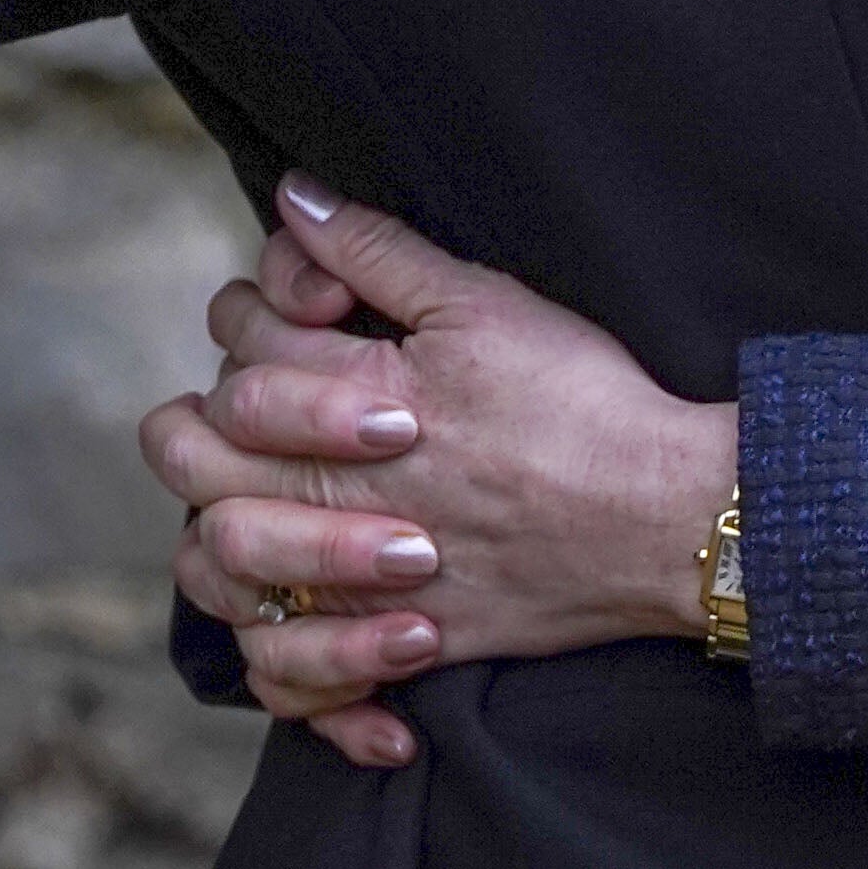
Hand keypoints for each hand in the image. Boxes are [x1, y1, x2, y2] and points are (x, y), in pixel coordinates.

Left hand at [138, 181, 739, 770]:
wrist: (668, 517)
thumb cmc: (584, 403)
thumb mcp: (484, 303)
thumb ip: (377, 252)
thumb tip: (294, 197)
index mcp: (358, 393)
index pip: (243, 343)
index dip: (251, 310)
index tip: (303, 312)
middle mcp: (343, 488)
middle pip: (199, 455)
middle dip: (199, 418)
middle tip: (243, 407)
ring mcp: (364, 574)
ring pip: (224, 562)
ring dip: (219, 523)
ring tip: (256, 497)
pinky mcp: (405, 641)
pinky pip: (296, 671)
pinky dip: (283, 652)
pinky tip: (299, 612)